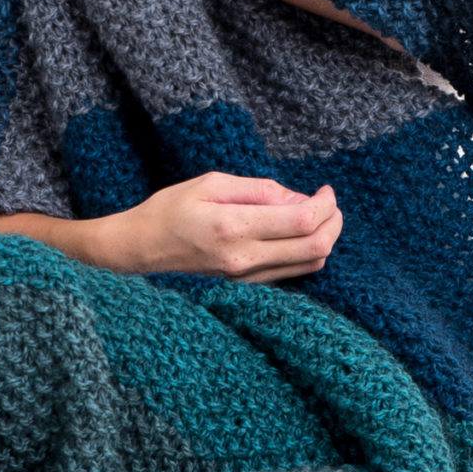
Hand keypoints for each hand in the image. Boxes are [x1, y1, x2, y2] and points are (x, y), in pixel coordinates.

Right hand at [86, 173, 342, 282]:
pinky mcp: (246, 287)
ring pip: (310, 264)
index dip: (325, 203)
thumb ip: (257, 189)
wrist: (138, 252)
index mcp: (233, 227)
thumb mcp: (209, 184)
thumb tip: (296, 196)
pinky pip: (292, 272)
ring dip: (324, 238)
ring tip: (317, 215)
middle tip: (329, 202)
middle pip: (315, 247)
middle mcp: (244, 259)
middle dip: (334, 222)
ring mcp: (246, 278)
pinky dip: (306, 252)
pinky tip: (296, 234)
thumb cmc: (168, 211)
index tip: (325, 189)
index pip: (302, 220)